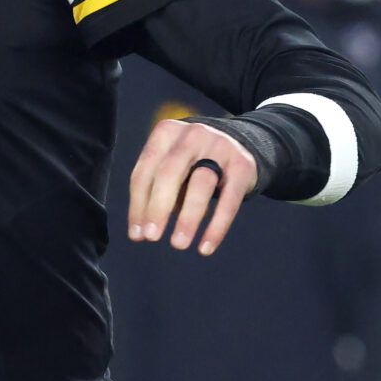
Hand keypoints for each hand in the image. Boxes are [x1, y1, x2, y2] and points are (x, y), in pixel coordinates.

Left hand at [126, 119, 257, 255]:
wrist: (238, 143)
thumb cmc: (192, 162)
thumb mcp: (171, 165)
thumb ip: (155, 190)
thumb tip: (141, 231)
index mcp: (166, 132)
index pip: (146, 171)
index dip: (138, 204)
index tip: (137, 235)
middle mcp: (192, 135)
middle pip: (170, 173)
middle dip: (158, 208)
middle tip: (151, 237)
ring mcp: (220, 147)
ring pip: (200, 184)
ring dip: (187, 218)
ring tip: (178, 244)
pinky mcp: (243, 165)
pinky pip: (230, 200)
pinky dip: (217, 227)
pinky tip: (205, 247)